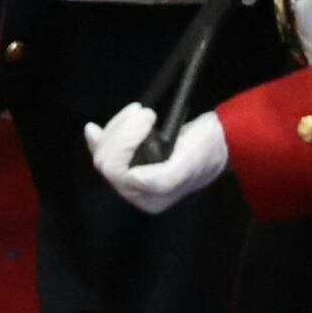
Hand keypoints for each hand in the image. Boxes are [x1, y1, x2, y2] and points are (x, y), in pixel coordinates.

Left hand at [85, 104, 229, 214]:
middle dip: (121, 131)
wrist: (218, 141)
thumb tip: (133, 178)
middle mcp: (135, 193)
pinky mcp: (127, 164)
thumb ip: (161, 178)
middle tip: (146, 113)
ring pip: (103, 153)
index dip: (126, 139)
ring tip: (141, 114)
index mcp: (149, 199)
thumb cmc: (205, 151)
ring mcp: (130, 179)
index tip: (150, 117)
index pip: (115, 169)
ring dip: (118, 127)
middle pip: (105, 162)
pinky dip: (100, 138)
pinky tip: (92, 130)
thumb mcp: (189, 163)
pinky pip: (104, 152)